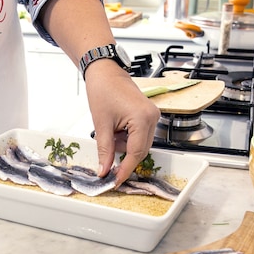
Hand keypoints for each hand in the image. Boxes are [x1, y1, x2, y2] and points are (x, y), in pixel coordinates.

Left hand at [84, 63, 159, 184]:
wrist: (105, 72)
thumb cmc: (103, 91)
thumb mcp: (101, 124)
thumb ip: (104, 150)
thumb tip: (104, 170)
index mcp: (143, 119)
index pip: (136, 153)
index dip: (125, 169)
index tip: (116, 181)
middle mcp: (152, 118)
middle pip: (140, 150)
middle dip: (123, 156)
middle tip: (107, 159)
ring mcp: (153, 115)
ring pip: (140, 144)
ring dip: (124, 145)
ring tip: (109, 131)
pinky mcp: (149, 114)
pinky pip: (140, 135)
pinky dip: (127, 137)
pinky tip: (116, 128)